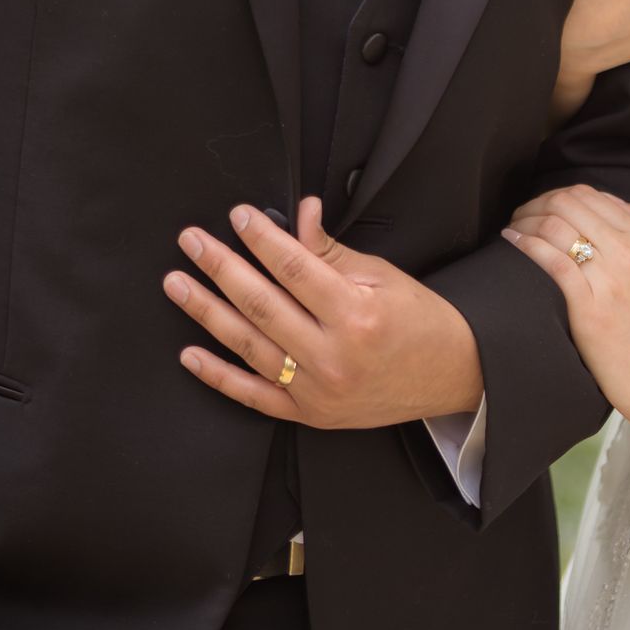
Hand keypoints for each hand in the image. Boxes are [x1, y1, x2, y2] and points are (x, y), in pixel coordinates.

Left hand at [168, 198, 483, 428]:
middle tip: (191, 241)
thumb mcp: (382, 277)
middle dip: (221, 267)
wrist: (451, 375)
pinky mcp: (310, 415)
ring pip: (249, 347)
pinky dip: (219, 376)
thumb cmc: (419, 321)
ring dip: (207, 312)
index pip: (295, 269)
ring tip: (178, 283)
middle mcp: (333, 356)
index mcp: (356, 315)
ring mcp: (317, 391)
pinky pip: (254, 395)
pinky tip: (190, 353)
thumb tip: (299, 214)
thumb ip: (331, 251)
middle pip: (262, 305)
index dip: (262, 239)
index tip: (237, 215)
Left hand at [502, 184, 629, 440]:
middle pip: (571, 202)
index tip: (545, 208)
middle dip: (539, 202)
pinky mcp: (590, 305)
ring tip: (514, 228)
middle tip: (523, 215)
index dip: (561, 196)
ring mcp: (610, 276)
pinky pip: (551, 259)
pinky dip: (526, 243)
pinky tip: (512, 241)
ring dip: (527, 219)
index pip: (593, 195)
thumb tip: (620, 215)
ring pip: (557, 223)